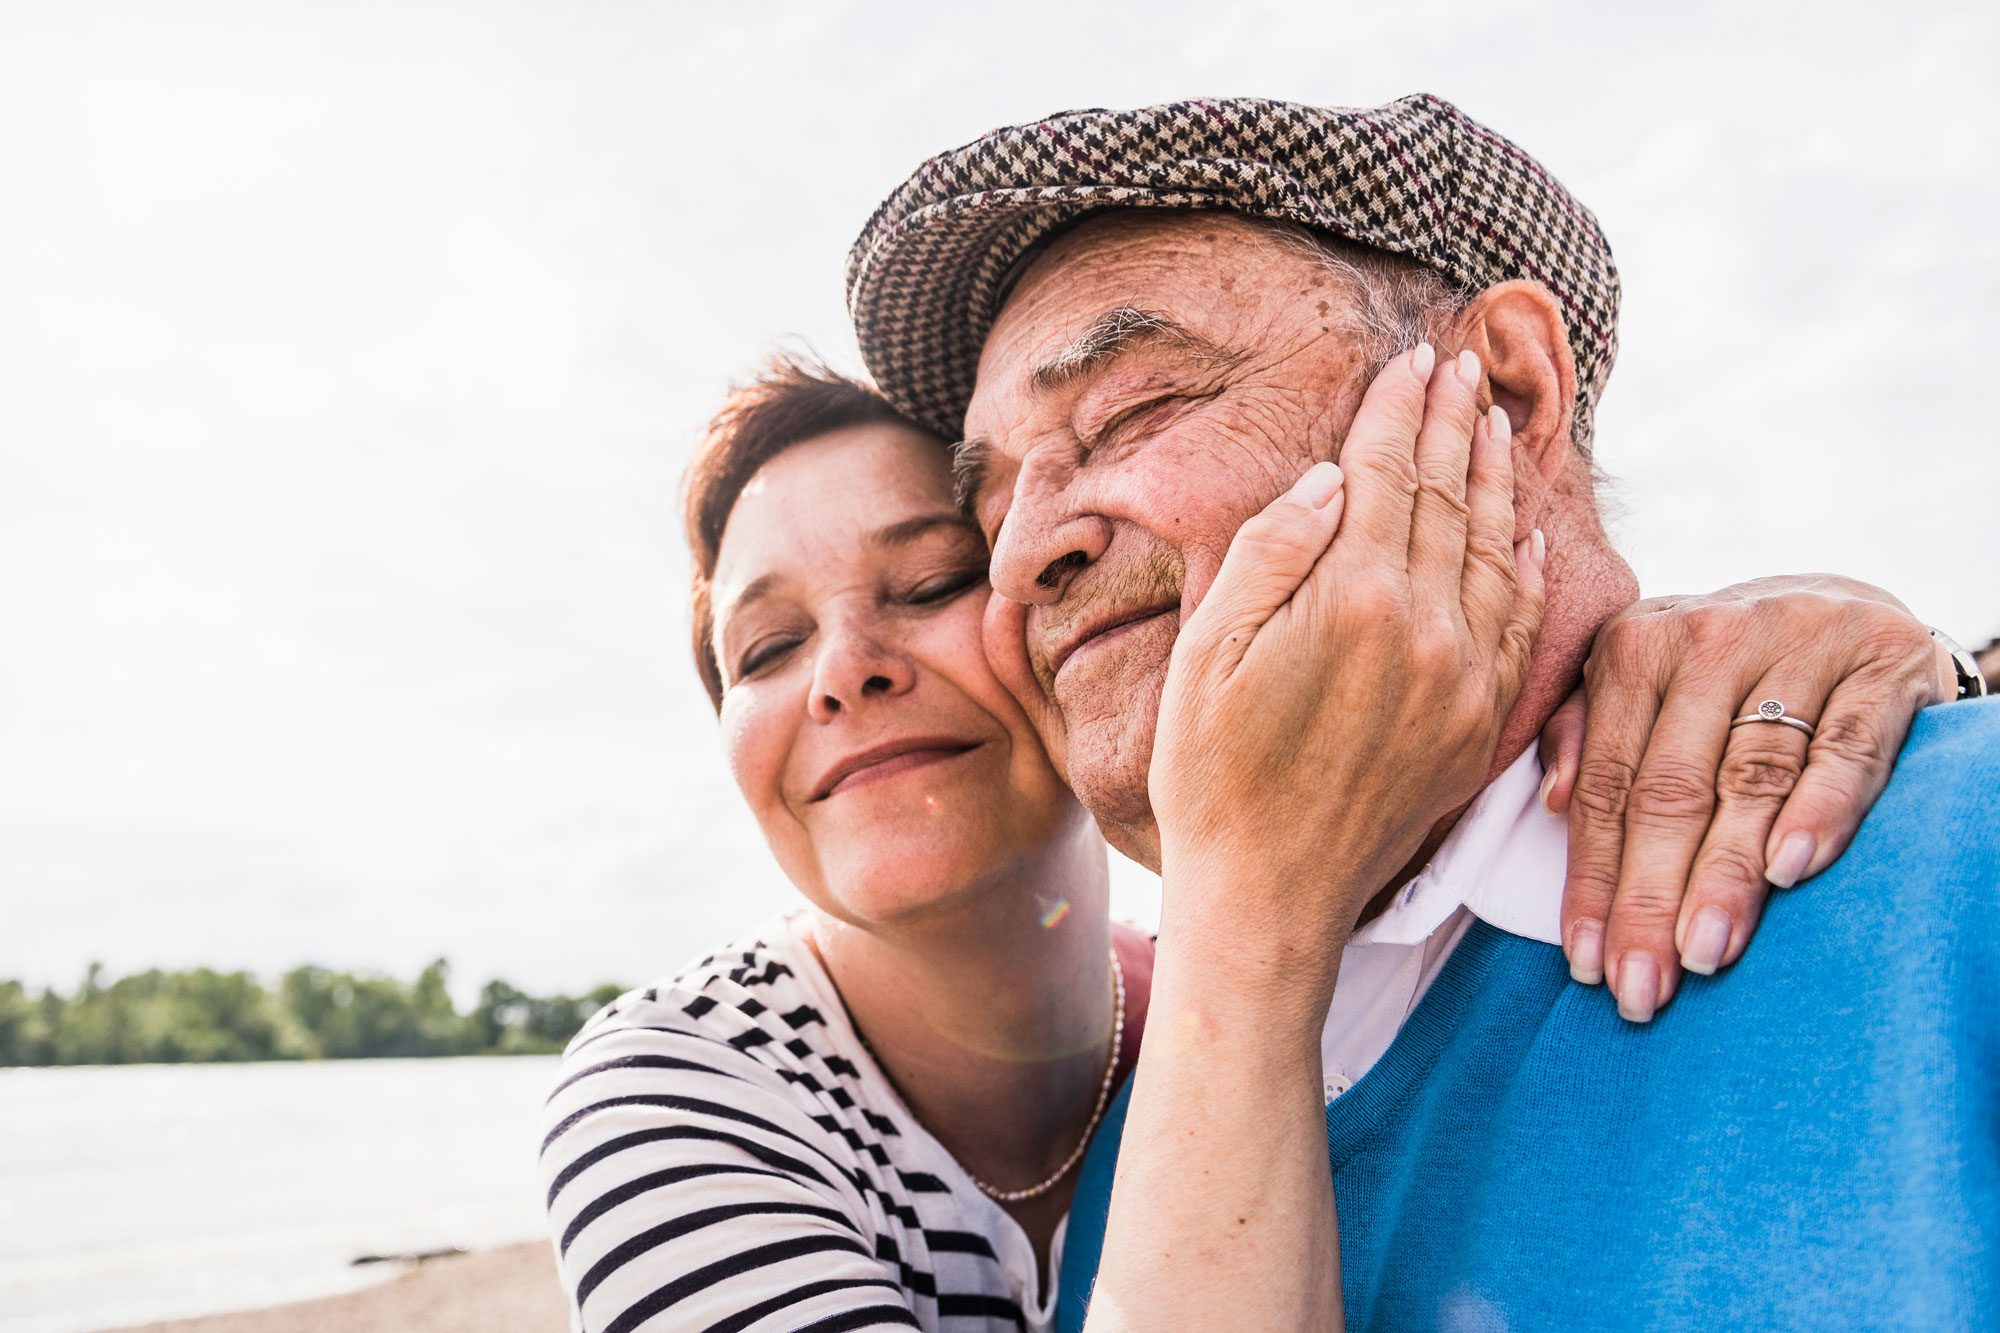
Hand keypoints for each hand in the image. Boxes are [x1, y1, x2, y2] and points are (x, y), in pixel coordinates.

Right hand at [1149, 344, 1546, 1000]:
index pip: (1387, 474)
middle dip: (1451, 424)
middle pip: (1448, 498)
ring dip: (1495, 480)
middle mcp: (1426, 628)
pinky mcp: (1479, 725)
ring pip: (1494, 551)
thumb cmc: (1212, 774)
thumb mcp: (1207, 654)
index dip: (1397, 411)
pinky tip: (1529, 534)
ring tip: (1493, 423)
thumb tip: (1327, 481)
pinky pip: (1519, 625)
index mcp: (1354, 599)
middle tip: (1459, 367)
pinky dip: (1527, 568)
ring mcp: (1463, 678)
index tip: (1408, 360)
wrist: (1268, 896)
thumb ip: (1269, 556)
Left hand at [1539, 575, 1953, 1021]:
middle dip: (1651, 897)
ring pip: (1750, 775)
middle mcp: (1709, 637)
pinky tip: (1790, 870)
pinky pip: (1845, 747)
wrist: (1841, 604)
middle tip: (1642, 984)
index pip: (1606, 783)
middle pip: (1671, 790)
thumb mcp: (1639, 680)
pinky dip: (1818, 809)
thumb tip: (1549, 800)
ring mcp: (1797, 644)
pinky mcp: (1880, 662)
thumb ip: (1584, 731)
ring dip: (1725, 873)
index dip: (1593, 878)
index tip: (1585, 962)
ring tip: (1704, 952)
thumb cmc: (1715, 673)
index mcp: (1633, 646)